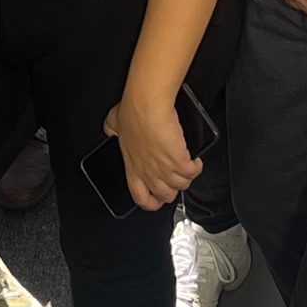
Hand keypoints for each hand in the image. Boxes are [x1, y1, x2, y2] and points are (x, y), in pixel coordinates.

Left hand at [105, 87, 202, 213]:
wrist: (147, 105)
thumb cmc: (132, 112)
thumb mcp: (114, 123)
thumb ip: (112, 130)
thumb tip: (110, 129)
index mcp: (133, 167)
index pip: (140, 197)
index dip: (149, 202)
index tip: (154, 198)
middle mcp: (149, 172)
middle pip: (165, 196)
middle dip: (171, 190)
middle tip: (173, 180)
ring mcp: (165, 169)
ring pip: (181, 186)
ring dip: (185, 177)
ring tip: (186, 167)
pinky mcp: (180, 161)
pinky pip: (193, 172)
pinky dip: (196, 167)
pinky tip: (194, 160)